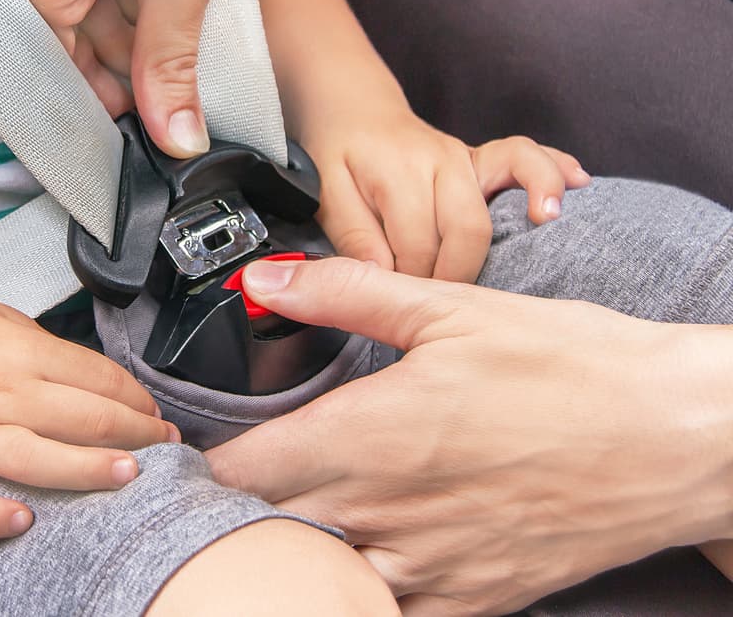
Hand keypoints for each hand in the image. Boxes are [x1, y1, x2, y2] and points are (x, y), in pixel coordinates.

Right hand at [0, 285, 177, 538]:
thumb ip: (44, 348)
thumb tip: (93, 380)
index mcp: (18, 350)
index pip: (98, 377)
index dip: (138, 397)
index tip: (157, 413)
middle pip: (84, 418)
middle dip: (136, 434)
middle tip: (166, 447)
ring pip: (41, 460)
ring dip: (91, 471)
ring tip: (131, 477)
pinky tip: (23, 521)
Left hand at [207, 257, 732, 614]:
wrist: (677, 437)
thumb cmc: (570, 367)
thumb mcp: (452, 309)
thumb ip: (344, 293)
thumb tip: (264, 278)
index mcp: (368, 435)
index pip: (238, 472)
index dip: (197, 467)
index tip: (184, 454)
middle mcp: (384, 511)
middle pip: (262, 531)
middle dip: (231, 511)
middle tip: (223, 487)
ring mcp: (428, 567)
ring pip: (315, 578)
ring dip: (287, 554)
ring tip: (283, 522)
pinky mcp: (472, 600)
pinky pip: (385, 614)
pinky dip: (353, 593)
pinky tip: (354, 561)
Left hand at [305, 106, 589, 280]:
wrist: (356, 111)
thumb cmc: (340, 156)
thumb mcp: (329, 195)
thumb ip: (354, 237)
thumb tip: (380, 279)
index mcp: (398, 172)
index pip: (418, 242)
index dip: (412, 282)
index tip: (402, 305)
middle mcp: (440, 161)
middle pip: (467, 227)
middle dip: (459, 273)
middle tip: (445, 302)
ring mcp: (467, 158)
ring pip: (504, 195)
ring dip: (519, 224)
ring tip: (540, 235)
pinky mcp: (485, 158)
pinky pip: (528, 156)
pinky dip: (553, 171)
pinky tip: (578, 186)